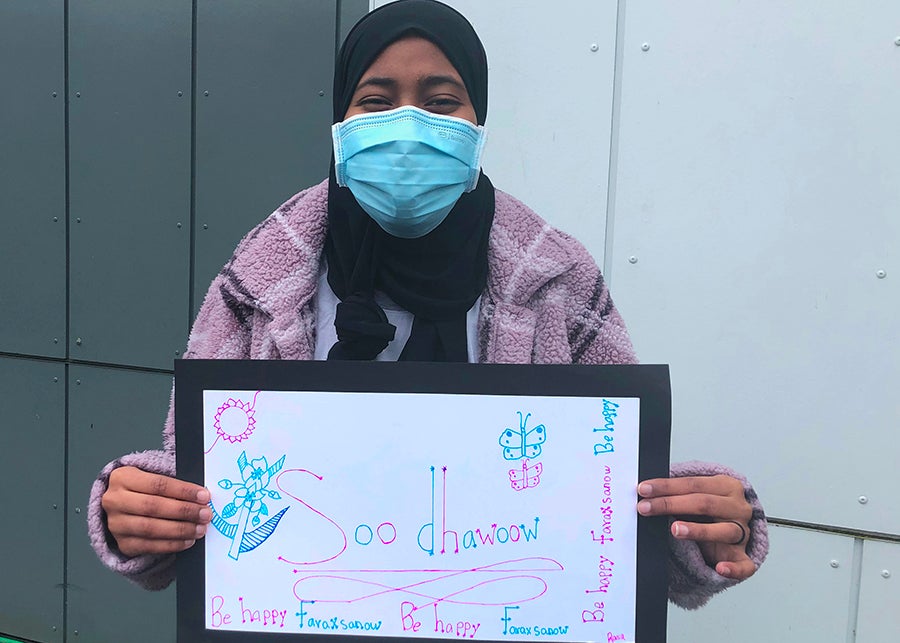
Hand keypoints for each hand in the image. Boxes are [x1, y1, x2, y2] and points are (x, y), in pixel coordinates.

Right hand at [102, 466, 211, 556]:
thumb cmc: (144, 489)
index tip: (204, 496)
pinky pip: (149, 546)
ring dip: (180, 530)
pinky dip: (172, 544)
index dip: (183, 491)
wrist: (122, 507)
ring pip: (151, 528)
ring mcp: (116, 524)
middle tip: (205, 514)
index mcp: (123, 477)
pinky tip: (187, 540)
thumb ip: (173, 485)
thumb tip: (202, 496)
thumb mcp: (152, 477)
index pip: (158, 484)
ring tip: (199, 529)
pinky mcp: (122, 543)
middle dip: (184, 511)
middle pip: (153, 506)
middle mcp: (114, 501)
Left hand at [637, 475, 755, 579]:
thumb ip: (678, 493)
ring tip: (675, 530)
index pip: (694, 484)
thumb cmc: (707, 510)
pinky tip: (720, 568)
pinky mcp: (743, 556)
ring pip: (724, 531)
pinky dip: (733, 569)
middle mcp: (738, 507)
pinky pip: (744, 565)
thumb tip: (645, 492)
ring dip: (698, 530)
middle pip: (704, 504)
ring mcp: (743, 533)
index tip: (643, 490)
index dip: (667, 486)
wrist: (732, 527)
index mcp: (727, 486)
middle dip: (671, 504)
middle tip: (645, 508)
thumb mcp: (697, 495)